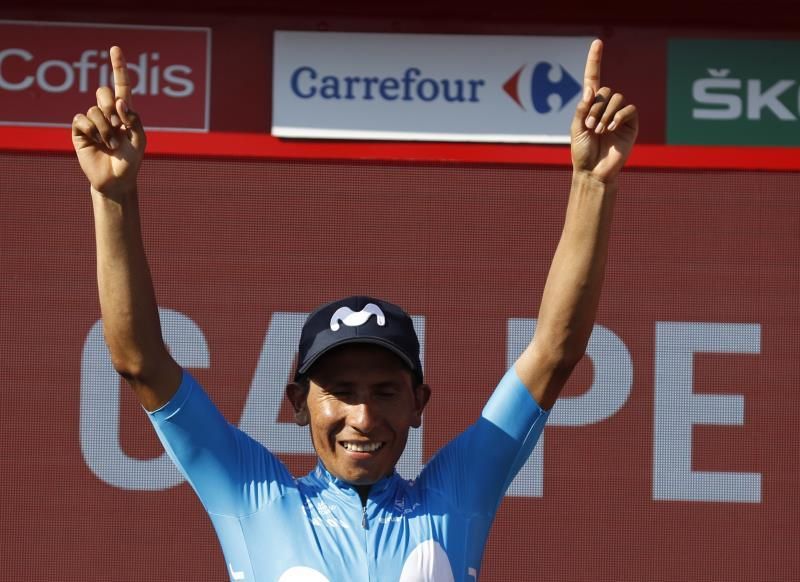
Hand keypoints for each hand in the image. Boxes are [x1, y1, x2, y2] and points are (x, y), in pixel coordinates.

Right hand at [71, 46, 145, 196]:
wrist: (116, 181)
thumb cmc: (130, 161)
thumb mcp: (140, 141)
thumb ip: (134, 120)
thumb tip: (119, 101)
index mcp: (124, 113)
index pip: (121, 86)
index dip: (119, 67)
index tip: (115, 48)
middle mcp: (107, 113)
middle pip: (103, 92)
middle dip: (110, 107)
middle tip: (117, 126)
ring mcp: (93, 121)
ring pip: (94, 109)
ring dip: (105, 129)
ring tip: (111, 144)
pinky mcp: (80, 131)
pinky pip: (81, 119)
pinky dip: (92, 131)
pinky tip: (96, 142)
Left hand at [570, 39, 637, 184]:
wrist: (594, 171)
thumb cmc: (582, 152)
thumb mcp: (576, 128)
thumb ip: (582, 108)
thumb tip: (592, 89)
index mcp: (589, 105)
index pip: (593, 79)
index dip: (594, 61)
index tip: (597, 42)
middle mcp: (605, 107)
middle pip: (604, 91)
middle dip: (595, 107)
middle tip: (590, 126)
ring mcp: (618, 114)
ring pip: (616, 99)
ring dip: (605, 114)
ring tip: (599, 131)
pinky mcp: (630, 123)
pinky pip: (629, 109)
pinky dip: (618, 117)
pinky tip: (611, 130)